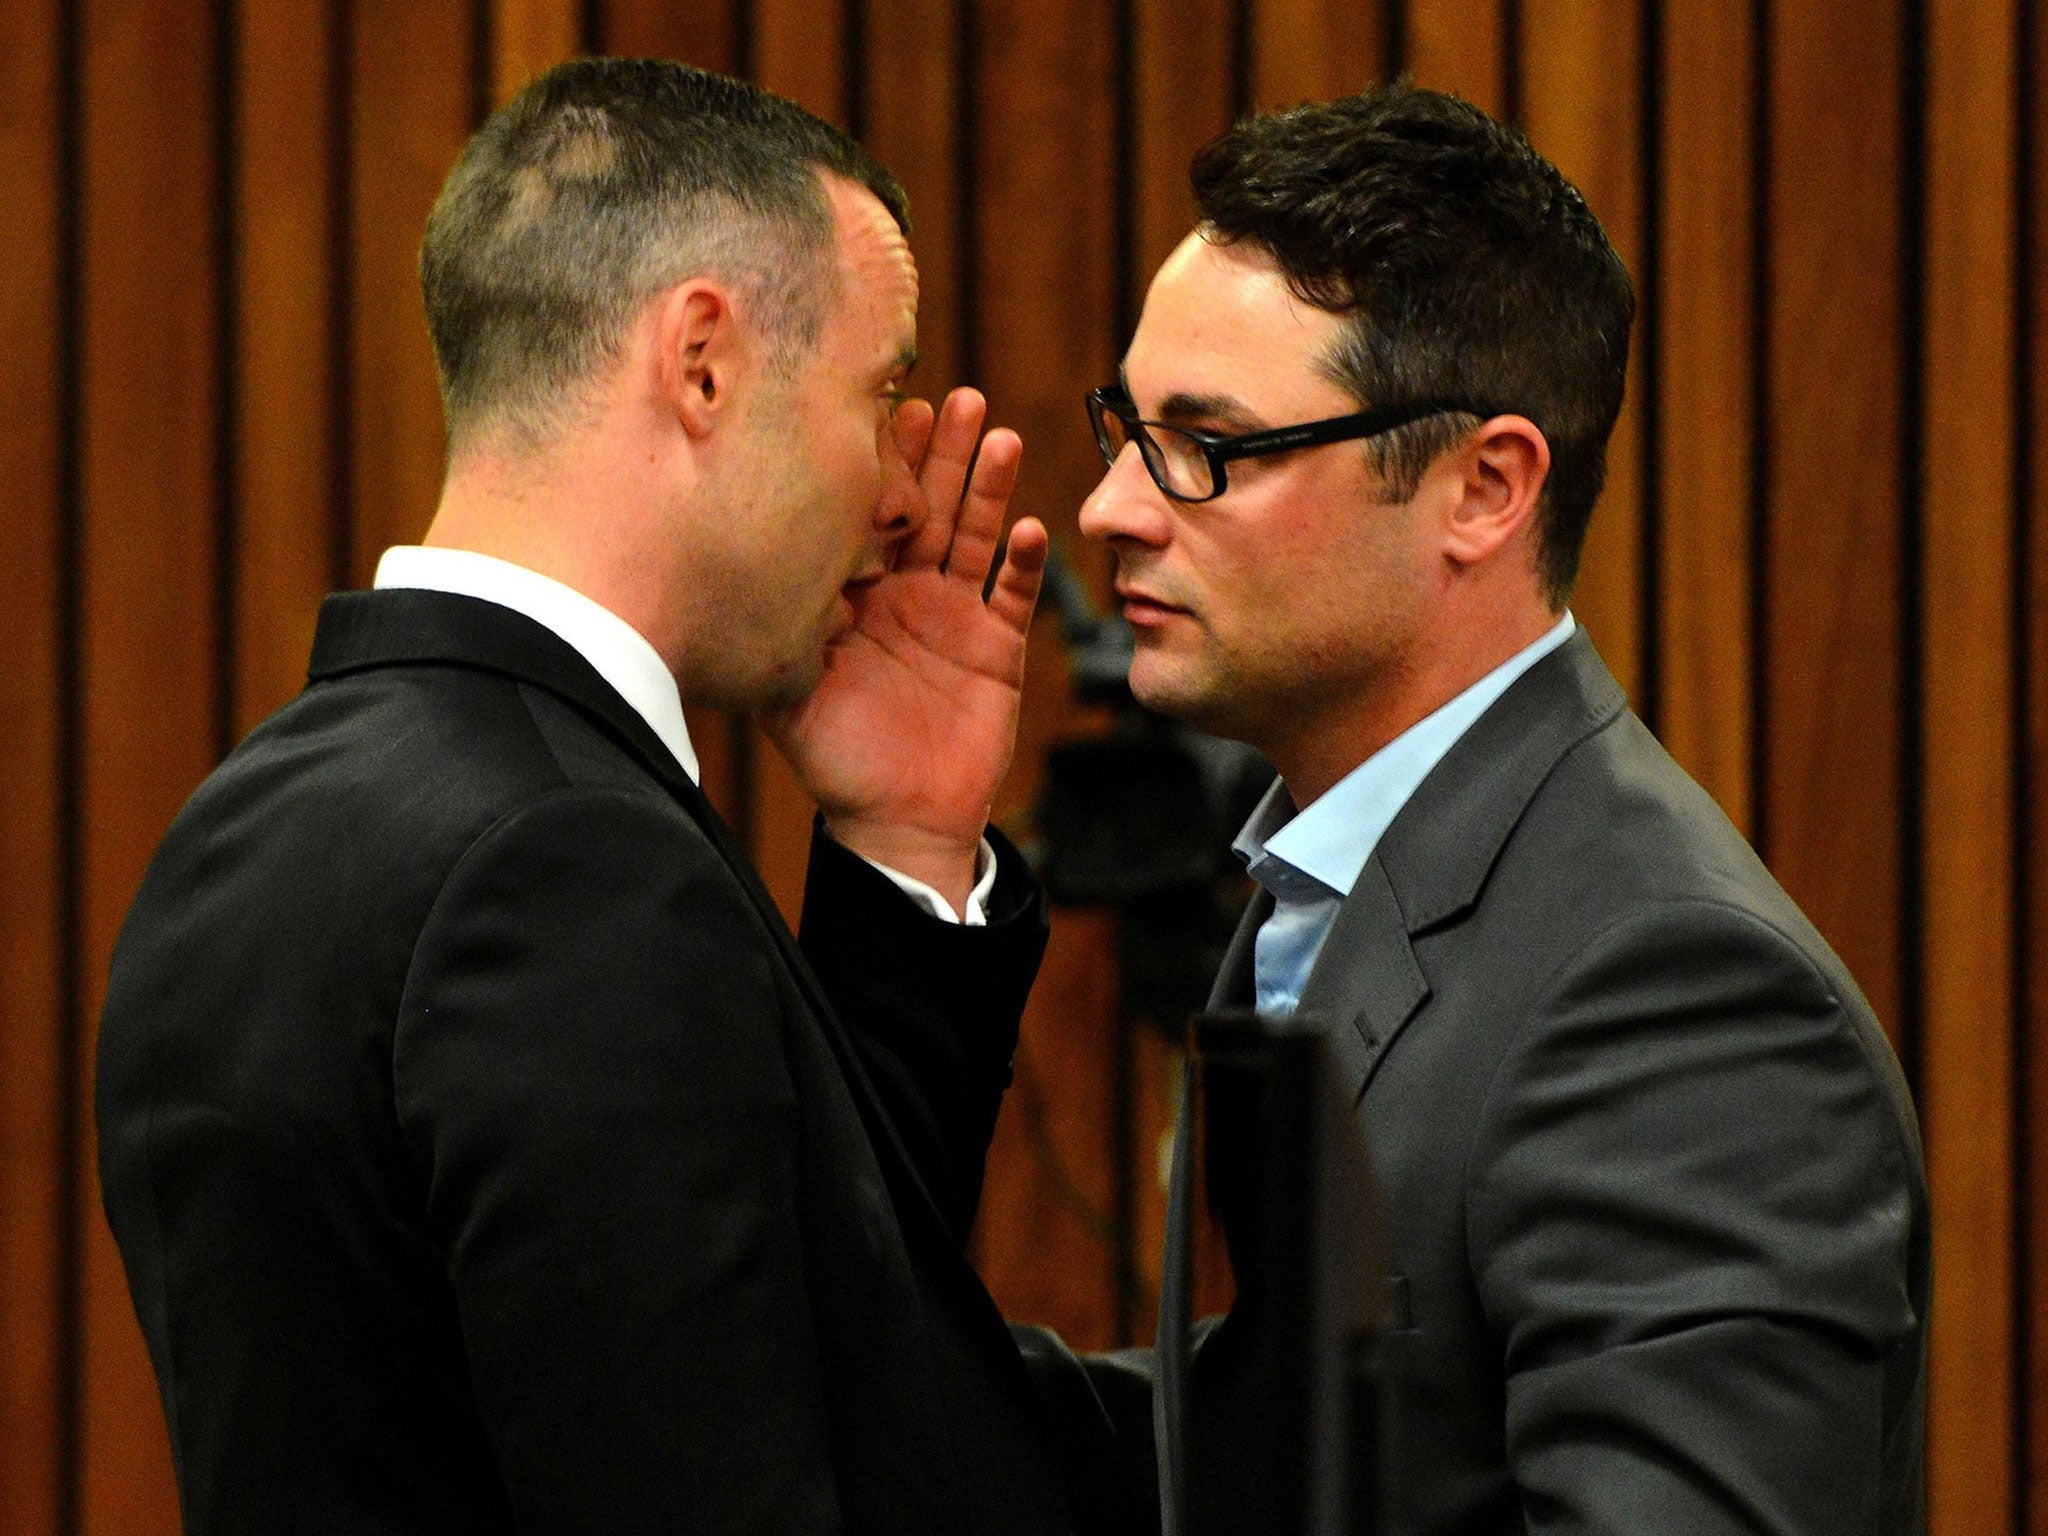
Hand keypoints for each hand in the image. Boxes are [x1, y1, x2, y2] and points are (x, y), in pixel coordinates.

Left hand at [763, 388, 1046, 911]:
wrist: (897, 821)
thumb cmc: (837, 760)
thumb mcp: (789, 696)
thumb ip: (777, 638)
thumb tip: (746, 575)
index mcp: (854, 591)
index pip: (870, 512)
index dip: (882, 465)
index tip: (888, 412)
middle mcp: (906, 590)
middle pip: (930, 506)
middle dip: (944, 453)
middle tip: (958, 398)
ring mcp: (955, 613)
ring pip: (977, 536)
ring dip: (990, 489)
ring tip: (1003, 438)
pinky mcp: (997, 647)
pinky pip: (1016, 598)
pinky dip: (1025, 567)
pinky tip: (1031, 531)